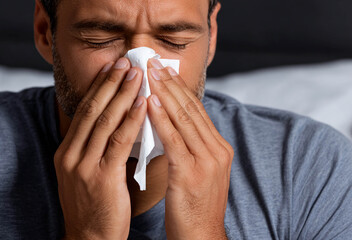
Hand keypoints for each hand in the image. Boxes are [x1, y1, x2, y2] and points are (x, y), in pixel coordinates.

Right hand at [54, 58, 145, 239]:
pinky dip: (132, 120)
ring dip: (122, 95)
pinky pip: (118, 142)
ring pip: (104, 121)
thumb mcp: (92, 171)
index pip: (85, 111)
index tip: (115, 68)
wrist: (92, 237)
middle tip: (127, 62)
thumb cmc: (98, 204)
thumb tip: (122, 121)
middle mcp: (71, 154)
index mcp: (68, 151)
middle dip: (110, 83)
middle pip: (92, 109)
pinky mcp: (101, 177)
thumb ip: (101, 147)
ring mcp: (83, 165)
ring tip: (137, 75)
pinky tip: (143, 104)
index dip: (100, 87)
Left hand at [146, 59, 233, 238]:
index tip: (165, 71)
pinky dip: (161, 118)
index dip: (181, 89)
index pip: (199, 111)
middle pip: (192, 109)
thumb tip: (172, 124)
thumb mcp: (199, 172)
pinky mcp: (191, 172)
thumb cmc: (195, 206)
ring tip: (149, 74)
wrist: (202, 236)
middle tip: (155, 62)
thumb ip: (191, 147)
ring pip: (184, 119)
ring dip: (164, 93)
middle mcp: (217, 150)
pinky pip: (174, 139)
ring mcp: (207, 161)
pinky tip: (150, 102)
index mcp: (220, 148)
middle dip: (172, 83)